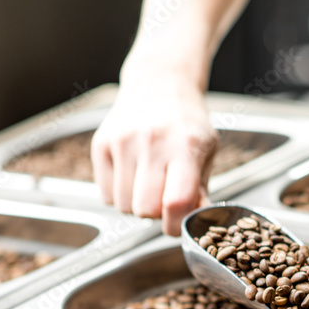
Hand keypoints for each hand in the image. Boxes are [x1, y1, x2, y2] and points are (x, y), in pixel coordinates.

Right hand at [91, 69, 217, 235]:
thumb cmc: (186, 122)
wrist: (159, 83)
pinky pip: (106, 195)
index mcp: (186, 146)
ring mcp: (123, 142)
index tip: (178, 224)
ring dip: (137, 205)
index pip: (176, 202)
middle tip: (163, 199)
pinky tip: (132, 176)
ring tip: (148, 183)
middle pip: (146, 210)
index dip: (176, 225)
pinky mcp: (101, 144)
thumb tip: (195, 222)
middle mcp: (152, 142)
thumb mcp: (207, 150)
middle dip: (156, 215)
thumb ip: (201, 189)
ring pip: (124, 206)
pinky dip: (119, 195)